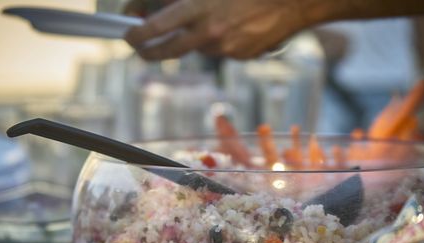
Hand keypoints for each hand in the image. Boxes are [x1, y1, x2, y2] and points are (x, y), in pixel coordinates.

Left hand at [125, 0, 308, 59]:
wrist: (294, 0)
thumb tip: (152, 8)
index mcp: (199, 7)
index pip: (156, 27)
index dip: (136, 34)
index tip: (128, 34)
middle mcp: (209, 32)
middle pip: (168, 51)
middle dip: (149, 51)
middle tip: (141, 48)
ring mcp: (226, 48)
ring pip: (199, 47)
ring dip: (196, 36)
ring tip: (217, 15)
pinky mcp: (240, 56)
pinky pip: (220, 50)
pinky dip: (220, 39)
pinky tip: (236, 23)